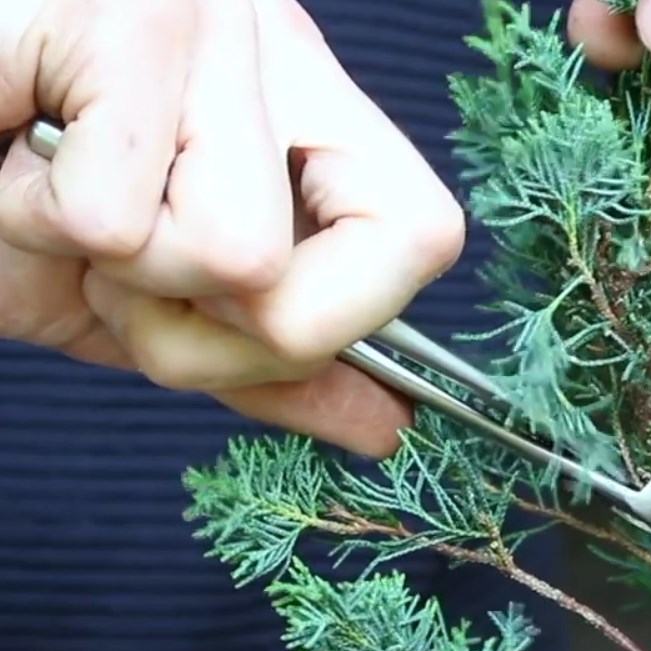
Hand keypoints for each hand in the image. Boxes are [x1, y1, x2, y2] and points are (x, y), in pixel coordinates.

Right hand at [0, 0, 465, 456]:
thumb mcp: (143, 301)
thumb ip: (263, 361)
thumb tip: (388, 429)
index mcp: (297, 106)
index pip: (427, 234)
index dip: (353, 321)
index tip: (242, 328)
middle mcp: (276, 45)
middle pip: (393, 250)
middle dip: (229, 326)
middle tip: (120, 267)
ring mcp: (209, 16)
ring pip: (246, 251)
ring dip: (123, 271)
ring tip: (48, 199)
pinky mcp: (119, 9)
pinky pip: (121, 214)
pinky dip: (35, 221)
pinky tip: (5, 151)